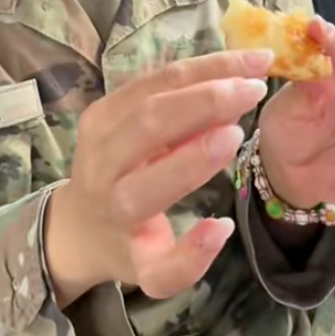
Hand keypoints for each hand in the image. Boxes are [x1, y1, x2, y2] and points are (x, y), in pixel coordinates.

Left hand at [44, 49, 274, 306]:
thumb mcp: (157, 275)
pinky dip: (195, 66)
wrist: (78, 226)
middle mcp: (103, 166)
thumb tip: (221, 227)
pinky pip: (150, 78)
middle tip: (256, 87)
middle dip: (206, 100)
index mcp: (119, 210)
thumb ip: (188, 261)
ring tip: (255, 62)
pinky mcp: (102, 107)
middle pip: (150, 122)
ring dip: (207, 71)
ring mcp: (97, 130)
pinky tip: (232, 60)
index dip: (194, 158)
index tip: (236, 136)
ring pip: (151, 89)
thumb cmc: (130, 248)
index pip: (154, 182)